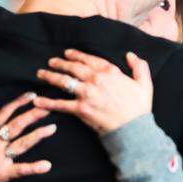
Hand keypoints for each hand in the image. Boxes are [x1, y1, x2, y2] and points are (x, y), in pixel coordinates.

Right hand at [0, 93, 55, 181]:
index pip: (4, 114)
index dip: (18, 103)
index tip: (31, 95)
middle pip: (16, 126)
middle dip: (33, 115)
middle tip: (48, 107)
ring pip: (22, 144)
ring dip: (38, 135)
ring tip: (52, 128)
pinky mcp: (3, 173)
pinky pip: (20, 170)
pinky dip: (34, 168)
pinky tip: (47, 165)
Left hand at [34, 50, 151, 134]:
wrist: (133, 128)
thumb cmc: (139, 108)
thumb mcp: (145, 83)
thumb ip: (139, 66)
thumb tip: (130, 55)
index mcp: (110, 71)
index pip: (89, 59)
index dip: (76, 55)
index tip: (68, 53)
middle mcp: (96, 79)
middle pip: (73, 67)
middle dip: (59, 63)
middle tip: (51, 62)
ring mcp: (86, 94)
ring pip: (64, 81)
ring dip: (50, 76)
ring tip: (41, 74)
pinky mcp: (80, 109)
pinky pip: (60, 104)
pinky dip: (47, 102)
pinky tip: (38, 100)